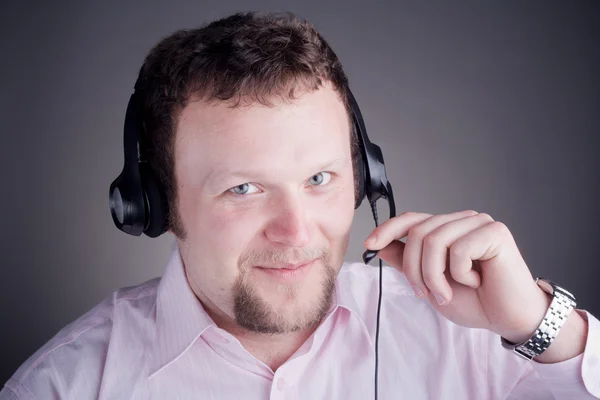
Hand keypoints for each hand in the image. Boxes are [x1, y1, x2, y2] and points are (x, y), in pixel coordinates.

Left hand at [364, 210, 551, 342]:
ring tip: (447, 294)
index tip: (369, 245)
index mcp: (446, 229)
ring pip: (434, 240)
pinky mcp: (494, 231)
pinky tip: (476, 282)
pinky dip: (460, 274)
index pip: (411, 219)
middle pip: (418, 232)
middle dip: (414, 269)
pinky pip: (459, 249)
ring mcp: (478, 223)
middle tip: (427, 293)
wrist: (507, 319)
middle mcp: (461, 220)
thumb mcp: (430, 283)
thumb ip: (407, 262)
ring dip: (434, 276)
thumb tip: (380, 245)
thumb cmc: (474, 301)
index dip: (387, 229)